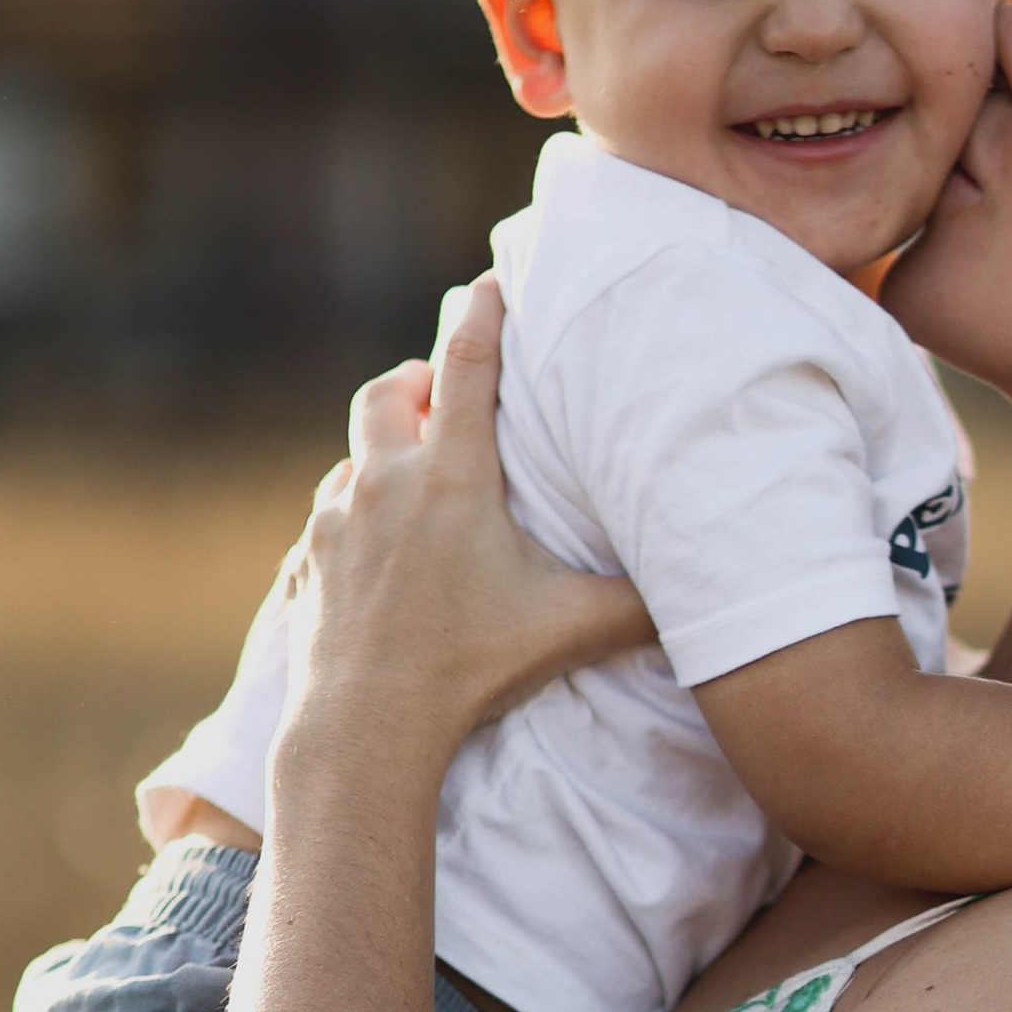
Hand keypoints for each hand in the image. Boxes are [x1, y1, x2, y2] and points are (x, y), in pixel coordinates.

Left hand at [283, 284, 653, 777]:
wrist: (365, 728)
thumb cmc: (471, 671)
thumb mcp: (569, 631)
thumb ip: (637, 605)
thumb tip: (703, 596)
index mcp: (452, 480)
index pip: (466, 367)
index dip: (481, 315)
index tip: (488, 283)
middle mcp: (385, 483)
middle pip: (386, 392)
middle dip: (415, 380)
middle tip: (439, 394)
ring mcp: (336, 521)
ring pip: (352, 458)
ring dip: (381, 454)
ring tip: (413, 482)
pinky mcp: (308, 563)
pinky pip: (326, 519)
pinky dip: (352, 517)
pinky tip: (375, 549)